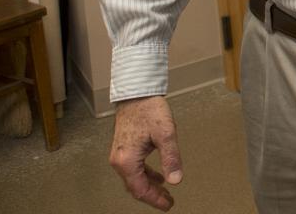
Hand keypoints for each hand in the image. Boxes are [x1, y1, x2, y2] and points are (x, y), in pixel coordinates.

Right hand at [109, 95, 182, 209]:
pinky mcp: (123, 148)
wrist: (137, 94)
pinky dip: (146, 175)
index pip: (140, 189)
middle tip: (167, 202)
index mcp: (127, 160)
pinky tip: (157, 175)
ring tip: (164, 192)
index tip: (168, 205)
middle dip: (152, 196)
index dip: (155, 199)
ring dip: (149, 186)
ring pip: (134, 178)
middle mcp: (119, 160)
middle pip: (135, 186)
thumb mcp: (166, 134)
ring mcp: (119, 154)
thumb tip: (176, 179)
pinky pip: (134, 168)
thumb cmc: (149, 110)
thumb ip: (171, 158)